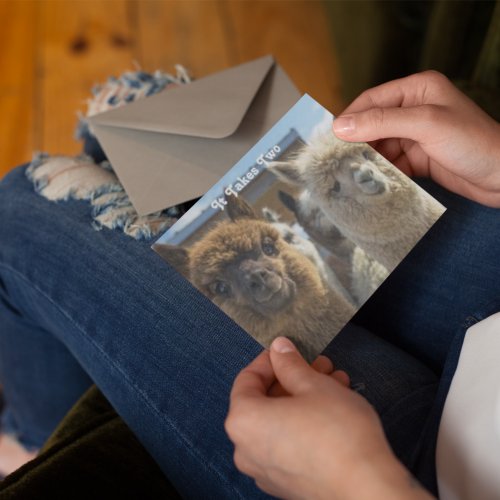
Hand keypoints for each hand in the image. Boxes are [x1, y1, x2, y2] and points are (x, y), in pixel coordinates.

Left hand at [225, 337, 432, 499]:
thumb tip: (279, 348)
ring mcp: (265, 470)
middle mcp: (245, 449)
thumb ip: (290, 363)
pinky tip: (334, 407)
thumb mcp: (314, 385)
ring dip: (305, 397)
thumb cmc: (337, 433)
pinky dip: (304, 422)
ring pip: (280, 421)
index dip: (269, 360)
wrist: (367, 490)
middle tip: (319, 364)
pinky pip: (288, 442)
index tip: (288, 351)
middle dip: (294, 378)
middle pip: (265, 401)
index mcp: (243, 421)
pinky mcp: (287, 484)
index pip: (247, 379)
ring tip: (335, 381)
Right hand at [332, 71, 499, 206]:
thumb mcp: (425, 124)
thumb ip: (382, 122)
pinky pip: (390, 164)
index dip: (350, 118)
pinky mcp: (417, 159)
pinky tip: (370, 182)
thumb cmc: (473, 142)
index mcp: (418, 90)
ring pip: (379, 146)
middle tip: (337, 160)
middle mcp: (414, 110)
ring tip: (350, 174)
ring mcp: (415, 136)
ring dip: (366, 160)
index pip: (373, 100)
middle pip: (372, 124)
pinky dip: (380, 173)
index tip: (330, 138)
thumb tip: (341, 126)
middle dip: (356, 142)